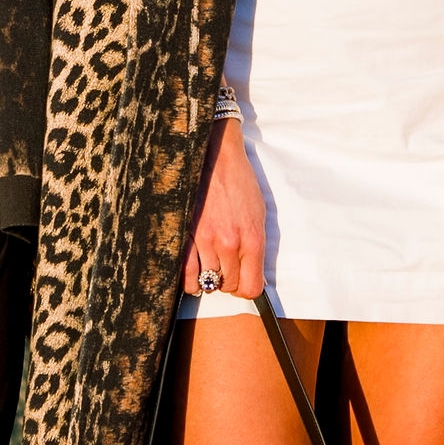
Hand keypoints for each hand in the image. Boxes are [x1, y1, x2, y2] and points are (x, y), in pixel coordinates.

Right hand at [183, 117, 265, 300]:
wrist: (215, 156)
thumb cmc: (239, 181)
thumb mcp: (259, 213)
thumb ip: (256, 246)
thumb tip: (253, 273)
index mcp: (252, 239)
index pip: (251, 287)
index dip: (247, 289)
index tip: (243, 282)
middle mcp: (229, 244)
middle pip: (228, 286)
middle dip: (228, 281)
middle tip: (226, 269)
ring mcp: (204, 241)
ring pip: (207, 282)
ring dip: (209, 278)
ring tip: (209, 267)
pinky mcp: (184, 234)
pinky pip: (184, 273)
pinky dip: (189, 279)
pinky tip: (192, 273)